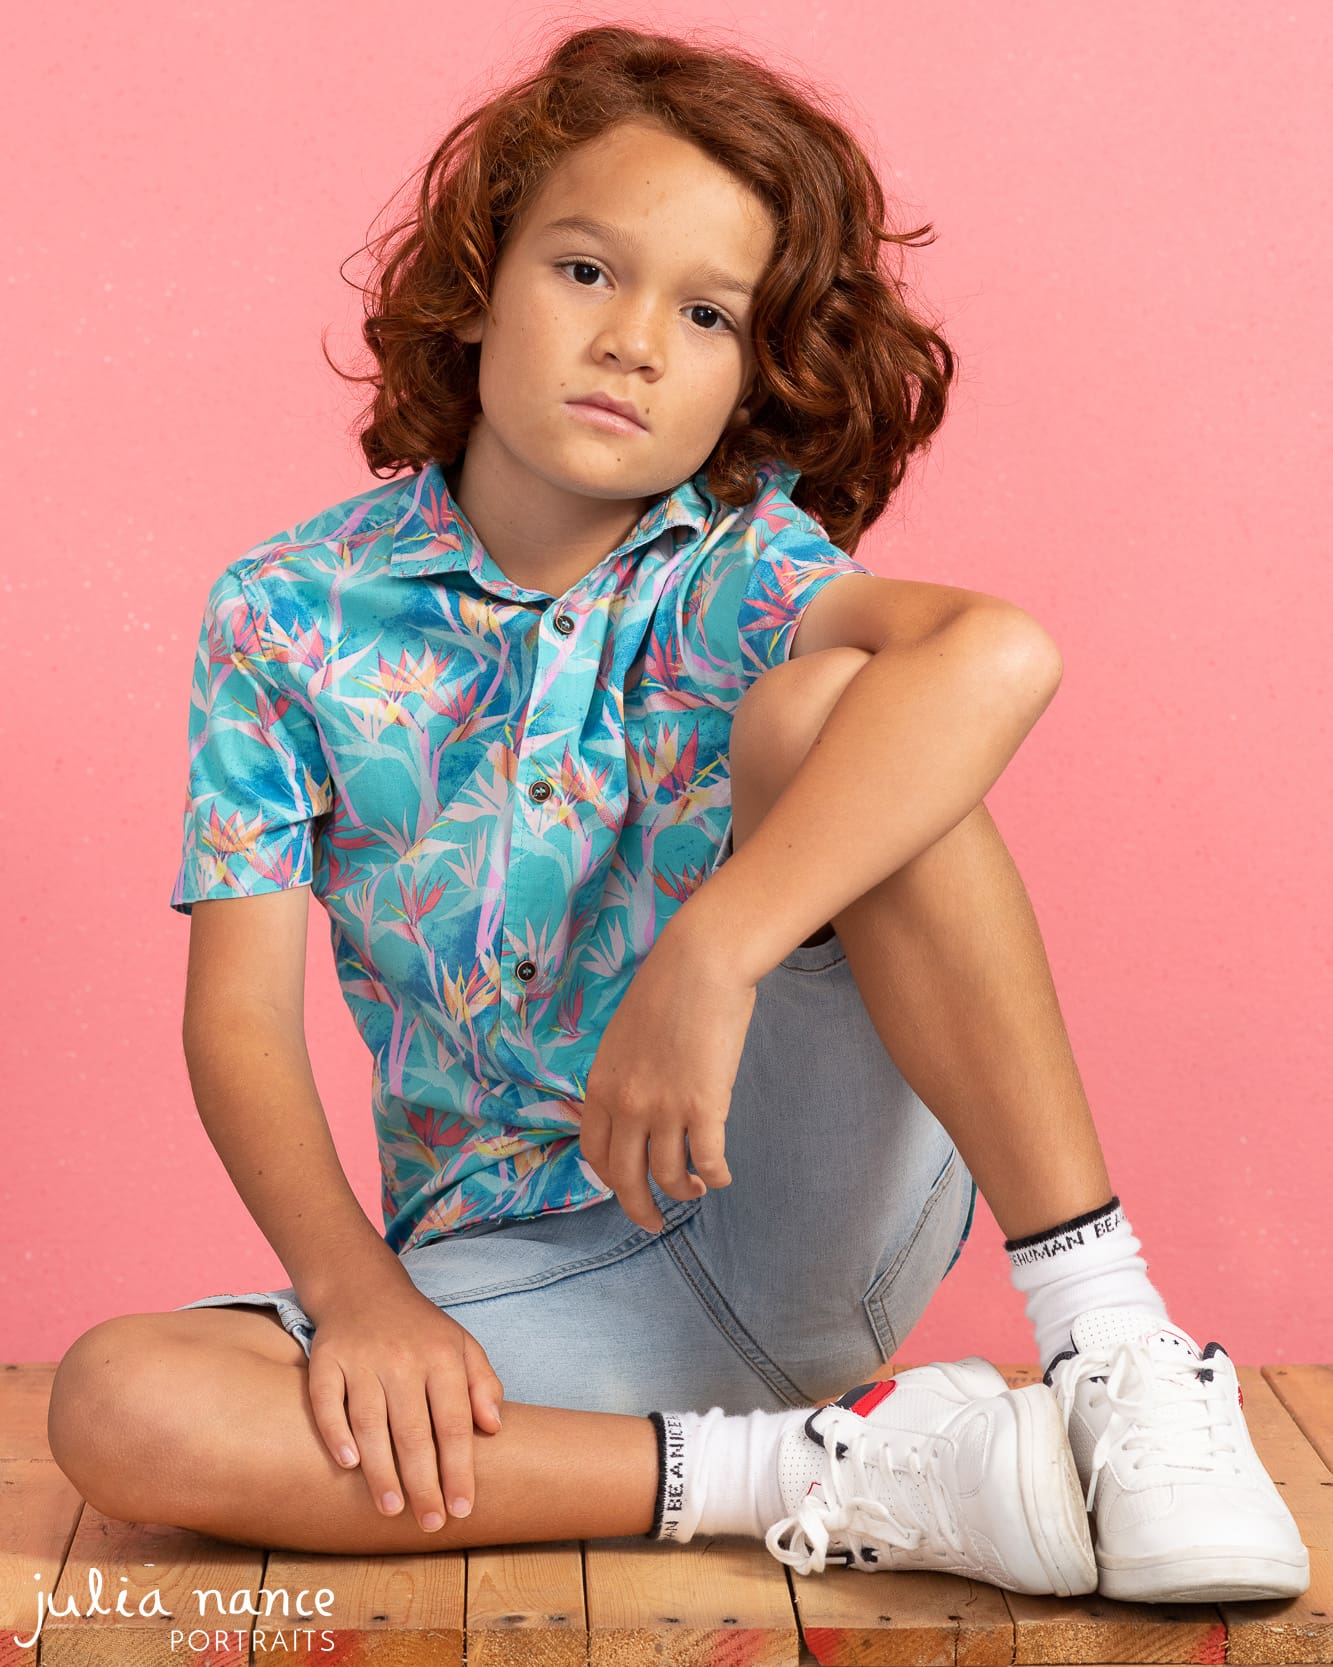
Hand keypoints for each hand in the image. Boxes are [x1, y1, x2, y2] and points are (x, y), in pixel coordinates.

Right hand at [304, 1272, 503, 1531]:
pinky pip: (327, 1401)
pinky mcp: (326, 1360)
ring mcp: (362, 1359)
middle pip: (414, 1431)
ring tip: (392, 1509)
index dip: (460, 1468)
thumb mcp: (463, 1346)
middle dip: (423, 1483)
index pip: (454, 1423)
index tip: (463, 1508)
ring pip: (370, 1423)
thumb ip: (483, 1385)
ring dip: (381, 1470)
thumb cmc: (420, 1331)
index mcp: (442, 1357)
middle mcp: (403, 1359)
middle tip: (429, 1522)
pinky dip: (335, 1432)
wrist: (364, 1288)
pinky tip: (347, 1464)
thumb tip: (494, 1427)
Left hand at [572, 925, 757, 1231]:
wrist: (699, 962)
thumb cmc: (667, 988)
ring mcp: (664, 1109)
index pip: (594, 1153)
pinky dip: (716, 1176)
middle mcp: (626, 1105)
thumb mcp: (624, 1036)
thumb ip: (623, 1076)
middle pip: (626, 1179)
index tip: (626, 1187)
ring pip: (670, 1177)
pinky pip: (709, 1161)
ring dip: (685, 1191)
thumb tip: (635, 1106)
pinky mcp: (704, 1107)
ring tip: (697, 1189)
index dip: (610, 1179)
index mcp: (601, 1086)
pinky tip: (722, 1175)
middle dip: (641, 1209)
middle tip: (654, 1222)